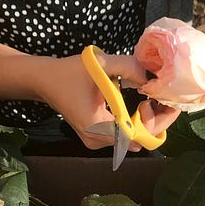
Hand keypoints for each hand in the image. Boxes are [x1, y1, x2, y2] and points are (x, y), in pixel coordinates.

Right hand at [35, 55, 177, 150]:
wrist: (44, 81)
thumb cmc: (68, 73)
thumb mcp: (99, 63)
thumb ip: (128, 66)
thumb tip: (151, 79)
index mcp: (96, 126)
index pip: (137, 136)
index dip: (155, 120)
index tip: (155, 98)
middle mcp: (96, 140)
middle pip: (139, 141)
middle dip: (156, 120)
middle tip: (160, 97)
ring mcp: (96, 141)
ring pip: (133, 139)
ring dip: (148, 121)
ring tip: (152, 98)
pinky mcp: (96, 137)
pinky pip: (125, 135)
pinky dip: (137, 122)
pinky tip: (142, 104)